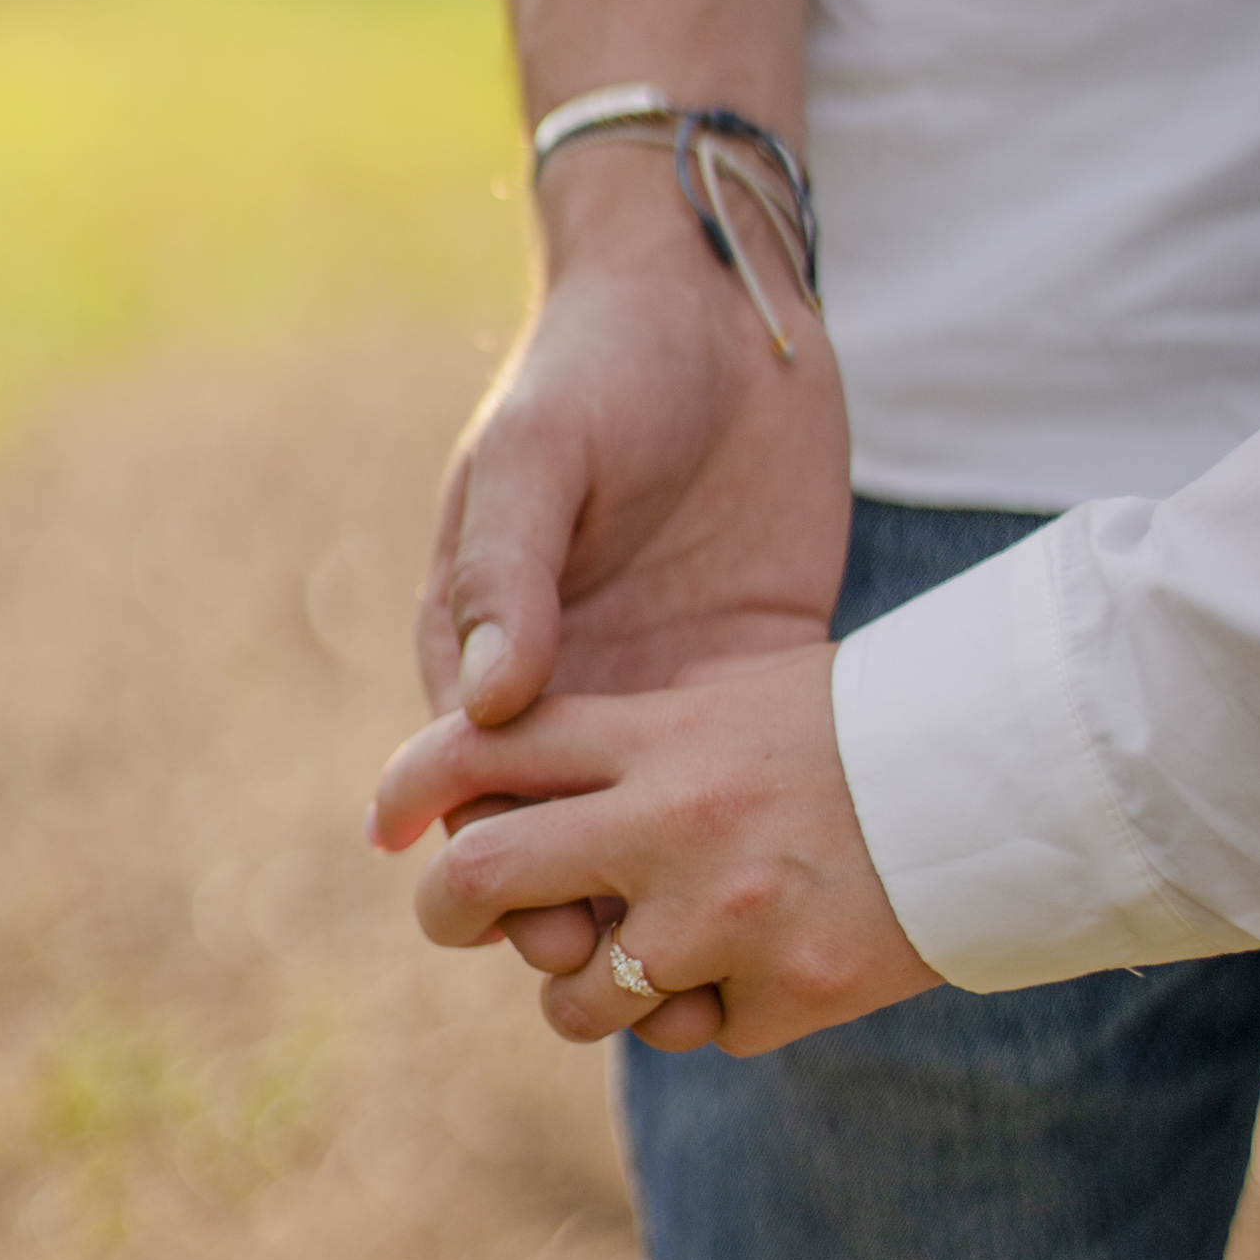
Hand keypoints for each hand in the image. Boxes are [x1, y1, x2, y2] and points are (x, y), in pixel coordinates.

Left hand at [372, 646, 942, 1056]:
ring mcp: (728, 916)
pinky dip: (711, 1012)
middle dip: (447, 908)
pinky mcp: (789, 993)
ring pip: (573, 999)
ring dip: (583, 993)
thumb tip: (505, 753)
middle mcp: (675, 822)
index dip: (409, 784)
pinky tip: (763, 964)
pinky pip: (694, 1035)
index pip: (485, 746)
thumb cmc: (860, 722)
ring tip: (631, 964)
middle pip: (482, 875)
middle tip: (456, 915)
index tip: (382, 823)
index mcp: (658, 733)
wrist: (1006, 774)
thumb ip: (627, 731)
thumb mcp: (735, 690)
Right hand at [419, 153, 851, 969]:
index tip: (537, 925)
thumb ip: (509, 571)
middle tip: (625, 957)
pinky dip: (757, 832)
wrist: (719, 302)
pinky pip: (746, 770)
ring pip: (654, 827)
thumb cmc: (600, 366)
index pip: (469, 786)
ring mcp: (665, 680)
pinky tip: (790, 882)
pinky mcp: (755, 661)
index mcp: (488, 639)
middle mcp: (573, 678)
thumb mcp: (539, 454)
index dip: (492, 866)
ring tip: (708, 954)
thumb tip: (485, 707)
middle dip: (579, 905)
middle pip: (559, 833)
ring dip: (669, 893)